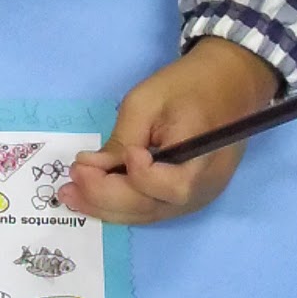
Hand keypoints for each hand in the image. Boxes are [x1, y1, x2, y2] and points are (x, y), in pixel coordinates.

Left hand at [59, 38, 278, 223]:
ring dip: (106, 207)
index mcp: (204, 159)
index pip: (170, 186)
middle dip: (106, 197)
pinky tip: (93, 197)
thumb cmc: (188, 84)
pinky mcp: (187, 196)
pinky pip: (151, 208)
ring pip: (147, 214)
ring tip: (70, 195)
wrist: (227, 83)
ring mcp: (197, 196)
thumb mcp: (148, 100)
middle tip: (70, 180)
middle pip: (151, 207)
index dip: (140, 175)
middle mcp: (204, 188)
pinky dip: (121, 205)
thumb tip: (91, 167)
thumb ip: (122, 137)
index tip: (121, 152)